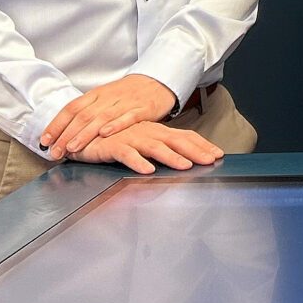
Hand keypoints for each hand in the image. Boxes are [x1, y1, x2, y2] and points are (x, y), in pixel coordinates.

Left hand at [41, 74, 178, 158]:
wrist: (158, 81)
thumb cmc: (128, 94)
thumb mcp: (105, 98)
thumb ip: (88, 112)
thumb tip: (62, 131)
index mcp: (96, 94)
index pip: (72, 108)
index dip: (57, 124)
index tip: (44, 140)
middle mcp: (108, 97)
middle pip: (83, 116)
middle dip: (66, 134)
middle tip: (55, 151)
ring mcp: (126, 102)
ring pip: (102, 118)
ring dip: (85, 134)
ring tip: (73, 148)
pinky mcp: (143, 108)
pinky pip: (128, 117)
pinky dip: (116, 125)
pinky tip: (105, 134)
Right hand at [71, 122, 222, 174]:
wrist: (84, 132)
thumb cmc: (116, 138)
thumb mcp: (142, 142)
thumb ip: (161, 148)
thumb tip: (184, 159)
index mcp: (157, 131)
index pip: (184, 136)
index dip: (202, 145)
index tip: (218, 154)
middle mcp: (148, 132)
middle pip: (176, 141)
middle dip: (195, 151)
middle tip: (211, 160)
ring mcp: (131, 138)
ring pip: (155, 147)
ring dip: (171, 157)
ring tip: (185, 166)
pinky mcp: (113, 146)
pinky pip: (127, 154)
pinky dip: (138, 162)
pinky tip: (148, 170)